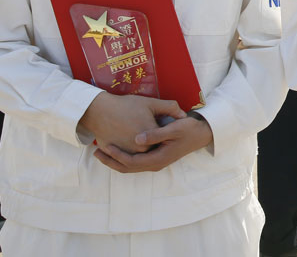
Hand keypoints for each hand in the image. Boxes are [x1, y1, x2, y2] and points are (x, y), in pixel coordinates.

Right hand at [78, 91, 185, 153]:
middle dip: (154, 139)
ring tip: (138, 131)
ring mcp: (128, 153)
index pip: (163, 138)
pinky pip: (127, 154)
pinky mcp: (117, 155)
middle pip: (152, 146)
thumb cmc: (126, 105)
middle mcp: (140, 148)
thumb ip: (170, 108)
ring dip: (142, 145)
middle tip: (146, 126)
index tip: (160, 122)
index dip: (163, 131)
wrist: (99, 110)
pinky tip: (129, 136)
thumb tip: (184, 115)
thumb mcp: (151, 103)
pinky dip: (130, 148)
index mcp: (150, 136)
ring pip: (140, 151)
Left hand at [94, 114, 212, 173]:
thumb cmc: (189, 129)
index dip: (116, 156)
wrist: (201, 134)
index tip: (105, 146)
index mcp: (158, 158)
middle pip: (127, 168)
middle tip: (95, 151)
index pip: (131, 162)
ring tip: (101, 151)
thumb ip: (155, 134)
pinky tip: (116, 149)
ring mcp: (154, 162)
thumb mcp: (174, 128)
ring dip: (114, 161)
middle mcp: (154, 164)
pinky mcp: (154, 157)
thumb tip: (137, 139)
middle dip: (110, 161)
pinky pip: (135, 162)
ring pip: (130, 166)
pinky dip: (123, 158)